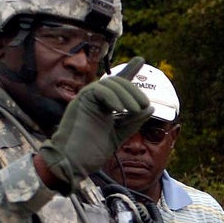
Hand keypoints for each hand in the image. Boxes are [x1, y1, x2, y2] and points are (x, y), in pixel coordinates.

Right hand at [38, 56, 153, 188]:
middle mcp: (94, 99)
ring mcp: (86, 99)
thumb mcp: (119, 135)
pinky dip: (112, 97)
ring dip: (126, 94)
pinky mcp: (79, 101)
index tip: (140, 60)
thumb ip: (133, 121)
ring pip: (109, 84)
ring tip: (135, 110)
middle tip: (144, 104)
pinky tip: (121, 109)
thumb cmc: (92, 152)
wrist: (73, 162)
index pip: (118, 85)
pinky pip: (98, 90)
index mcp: (104, 106)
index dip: (129, 71)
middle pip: (117, 82)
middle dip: (133, 91)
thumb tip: (150, 107)